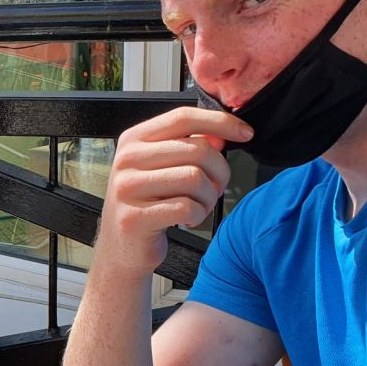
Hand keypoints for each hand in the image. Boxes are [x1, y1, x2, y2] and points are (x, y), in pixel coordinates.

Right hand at [96, 108, 251, 275]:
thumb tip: (220, 134)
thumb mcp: (162, 168)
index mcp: (133, 140)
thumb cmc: (146, 205)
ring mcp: (127, 188)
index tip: (245, 133)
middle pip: (197, 149)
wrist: (121, 248)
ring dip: (209, 197)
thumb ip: (187, 147)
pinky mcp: (134, 217)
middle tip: (217, 188)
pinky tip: (188, 219)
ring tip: (199, 206)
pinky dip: (198, 215)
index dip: (220, 122)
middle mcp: (126, 159)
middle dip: (220, 171)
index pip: (183, 117)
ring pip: (195, 178)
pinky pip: (187, 207)